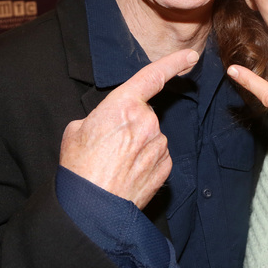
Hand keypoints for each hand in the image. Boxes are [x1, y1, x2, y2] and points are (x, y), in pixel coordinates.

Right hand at [60, 49, 199, 208]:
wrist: (92, 210)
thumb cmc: (80, 169)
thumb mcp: (77, 131)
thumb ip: (101, 116)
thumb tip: (109, 121)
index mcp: (123, 105)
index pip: (153, 76)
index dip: (173, 63)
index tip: (190, 56)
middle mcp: (147, 121)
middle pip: (145, 114)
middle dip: (131, 125)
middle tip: (110, 146)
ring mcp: (159, 144)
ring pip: (152, 136)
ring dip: (139, 145)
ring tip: (116, 164)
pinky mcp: (166, 166)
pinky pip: (158, 156)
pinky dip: (146, 162)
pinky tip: (129, 174)